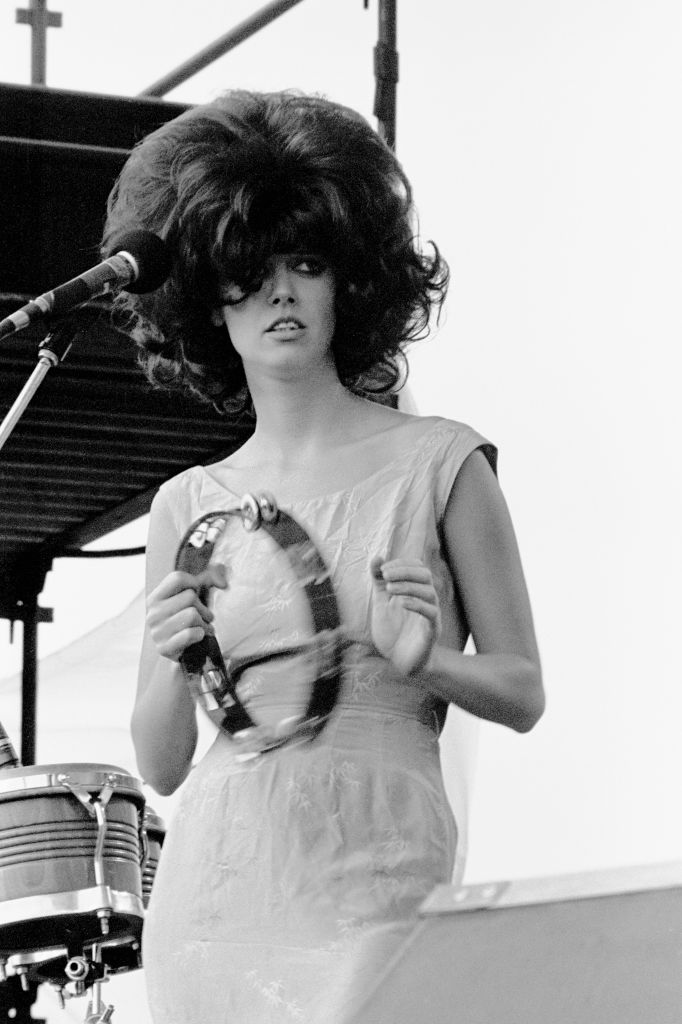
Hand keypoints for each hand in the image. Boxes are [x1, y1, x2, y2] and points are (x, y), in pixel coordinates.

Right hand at [146, 564, 227, 661]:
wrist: (184, 651)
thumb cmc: (190, 618)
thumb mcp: (197, 595)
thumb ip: (210, 579)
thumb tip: (223, 583)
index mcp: (155, 598)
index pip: (177, 578)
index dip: (194, 583)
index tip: (196, 593)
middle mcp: (152, 614)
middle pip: (189, 597)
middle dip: (203, 607)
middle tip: (202, 617)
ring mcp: (157, 632)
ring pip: (192, 615)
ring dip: (204, 623)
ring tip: (202, 627)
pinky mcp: (165, 648)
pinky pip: (192, 633)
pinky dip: (201, 634)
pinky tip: (198, 636)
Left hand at [369, 557, 441, 676]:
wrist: (399, 661)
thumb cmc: (394, 631)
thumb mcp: (381, 602)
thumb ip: (379, 581)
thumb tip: (377, 557)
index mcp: (415, 591)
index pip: (417, 567)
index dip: (401, 563)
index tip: (382, 569)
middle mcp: (426, 600)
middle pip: (425, 574)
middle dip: (405, 571)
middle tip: (386, 576)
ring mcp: (430, 614)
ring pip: (429, 591)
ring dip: (408, 586)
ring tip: (389, 589)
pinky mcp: (432, 630)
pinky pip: (431, 613)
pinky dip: (417, 604)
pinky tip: (401, 603)